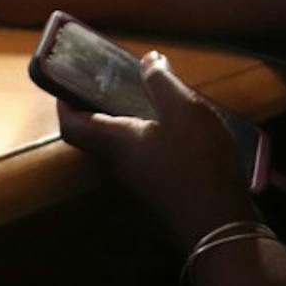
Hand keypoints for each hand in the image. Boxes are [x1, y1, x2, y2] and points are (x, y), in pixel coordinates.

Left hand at [57, 52, 259, 249]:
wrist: (220, 225)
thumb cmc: (195, 161)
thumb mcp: (182, 109)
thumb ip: (162, 81)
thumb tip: (147, 59)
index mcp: (116, 141)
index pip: (72, 125)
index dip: (64, 102)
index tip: (66, 80)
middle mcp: (122, 164)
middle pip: (99, 134)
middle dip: (103, 105)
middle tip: (118, 79)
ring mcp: (143, 181)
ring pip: (127, 145)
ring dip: (134, 120)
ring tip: (156, 97)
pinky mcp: (165, 190)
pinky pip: (150, 156)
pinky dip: (156, 136)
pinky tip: (183, 128)